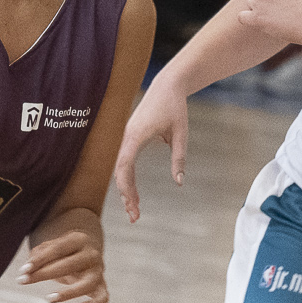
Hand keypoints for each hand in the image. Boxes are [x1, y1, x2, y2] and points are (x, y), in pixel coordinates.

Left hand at [20, 217, 108, 302]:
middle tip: (22, 280)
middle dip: (44, 274)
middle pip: (69, 265)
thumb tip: (28, 269)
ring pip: (87, 283)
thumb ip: (39, 254)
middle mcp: (91, 254)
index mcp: (79, 239)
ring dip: (68, 292)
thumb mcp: (50, 246)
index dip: (40, 260)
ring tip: (48, 298)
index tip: (23, 270)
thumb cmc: (62, 250)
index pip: (58, 249)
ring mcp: (98, 271)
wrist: (86, 250)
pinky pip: (103, 297)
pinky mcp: (101, 285)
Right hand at [113, 87, 189, 222]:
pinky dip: (127, 180)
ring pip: (120, 169)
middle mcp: (126, 137)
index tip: (133, 204)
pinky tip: (134, 195)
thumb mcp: (181, 133)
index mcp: (136, 135)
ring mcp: (126, 138)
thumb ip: (179, 158)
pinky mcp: (130, 138)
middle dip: (126, 195)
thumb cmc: (175, 107)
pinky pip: (124, 163)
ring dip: (126, 190)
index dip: (126, 187)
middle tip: (135, 217)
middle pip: (120, 171)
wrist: (167, 85)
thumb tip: (179, 182)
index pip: (124, 165)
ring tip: (134, 211)